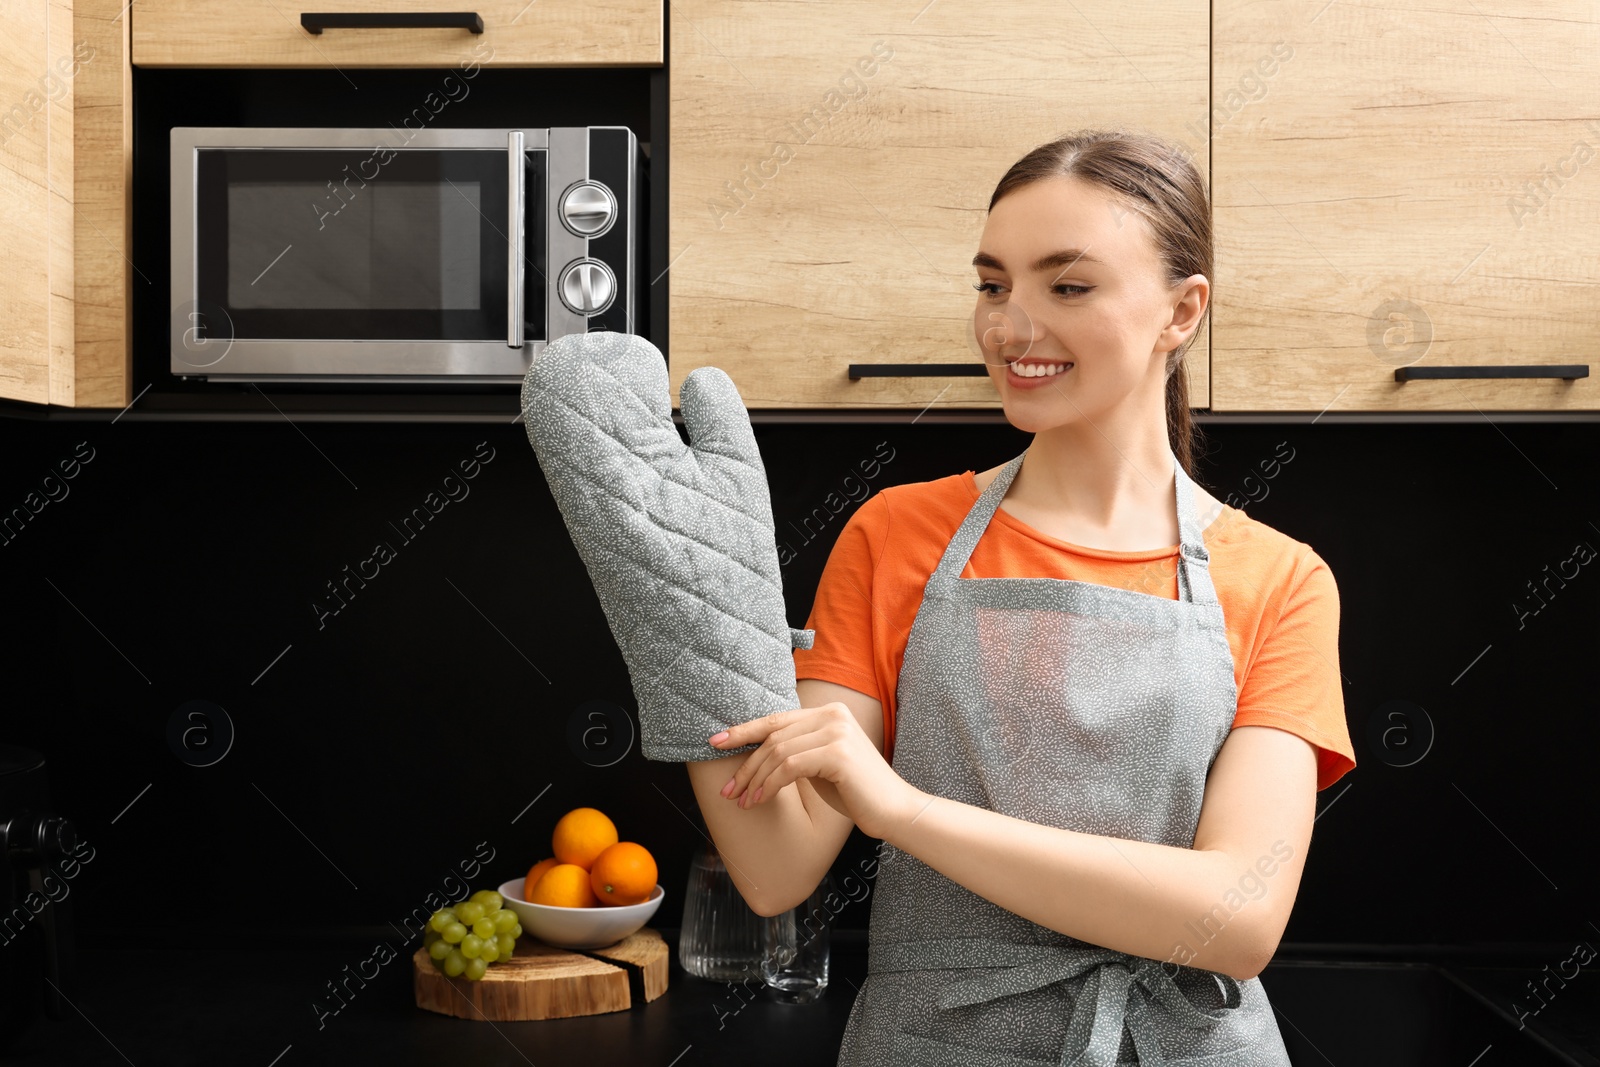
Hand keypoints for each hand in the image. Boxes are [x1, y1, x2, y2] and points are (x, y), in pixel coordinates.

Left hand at [708, 702, 926, 840]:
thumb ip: (795, 751)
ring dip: (754, 779)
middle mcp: (833, 715)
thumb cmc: (854, 792)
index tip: (715, 742)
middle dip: (745, 764)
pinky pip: (790, 767)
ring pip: (778, 752)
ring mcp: (837, 731)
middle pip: (773, 736)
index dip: (743, 730)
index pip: (776, 719)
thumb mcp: (819, 764)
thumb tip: (755, 755)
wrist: (894, 810)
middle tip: (727, 789)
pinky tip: (760, 800)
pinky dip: (770, 784)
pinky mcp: (838, 752)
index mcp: (828, 712)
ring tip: (742, 801)